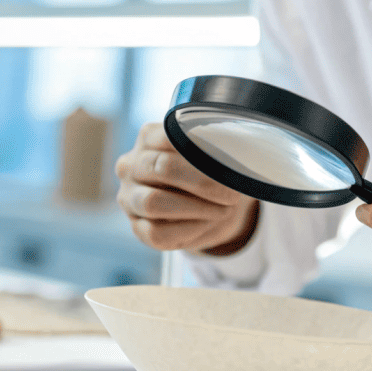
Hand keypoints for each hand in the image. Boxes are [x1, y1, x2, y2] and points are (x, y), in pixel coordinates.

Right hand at [115, 123, 258, 254]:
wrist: (210, 208)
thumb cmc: (210, 174)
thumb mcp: (216, 155)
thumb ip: (220, 145)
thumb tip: (241, 145)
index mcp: (148, 138)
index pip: (169, 137)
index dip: (202, 152)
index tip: (229, 166)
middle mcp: (131, 166)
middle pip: (162, 168)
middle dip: (203, 183)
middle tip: (231, 194)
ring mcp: (129, 198)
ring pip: (154, 203)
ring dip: (196, 209)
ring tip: (222, 211)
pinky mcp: (137, 228)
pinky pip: (157, 233)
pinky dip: (188, 230)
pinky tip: (206, 224)